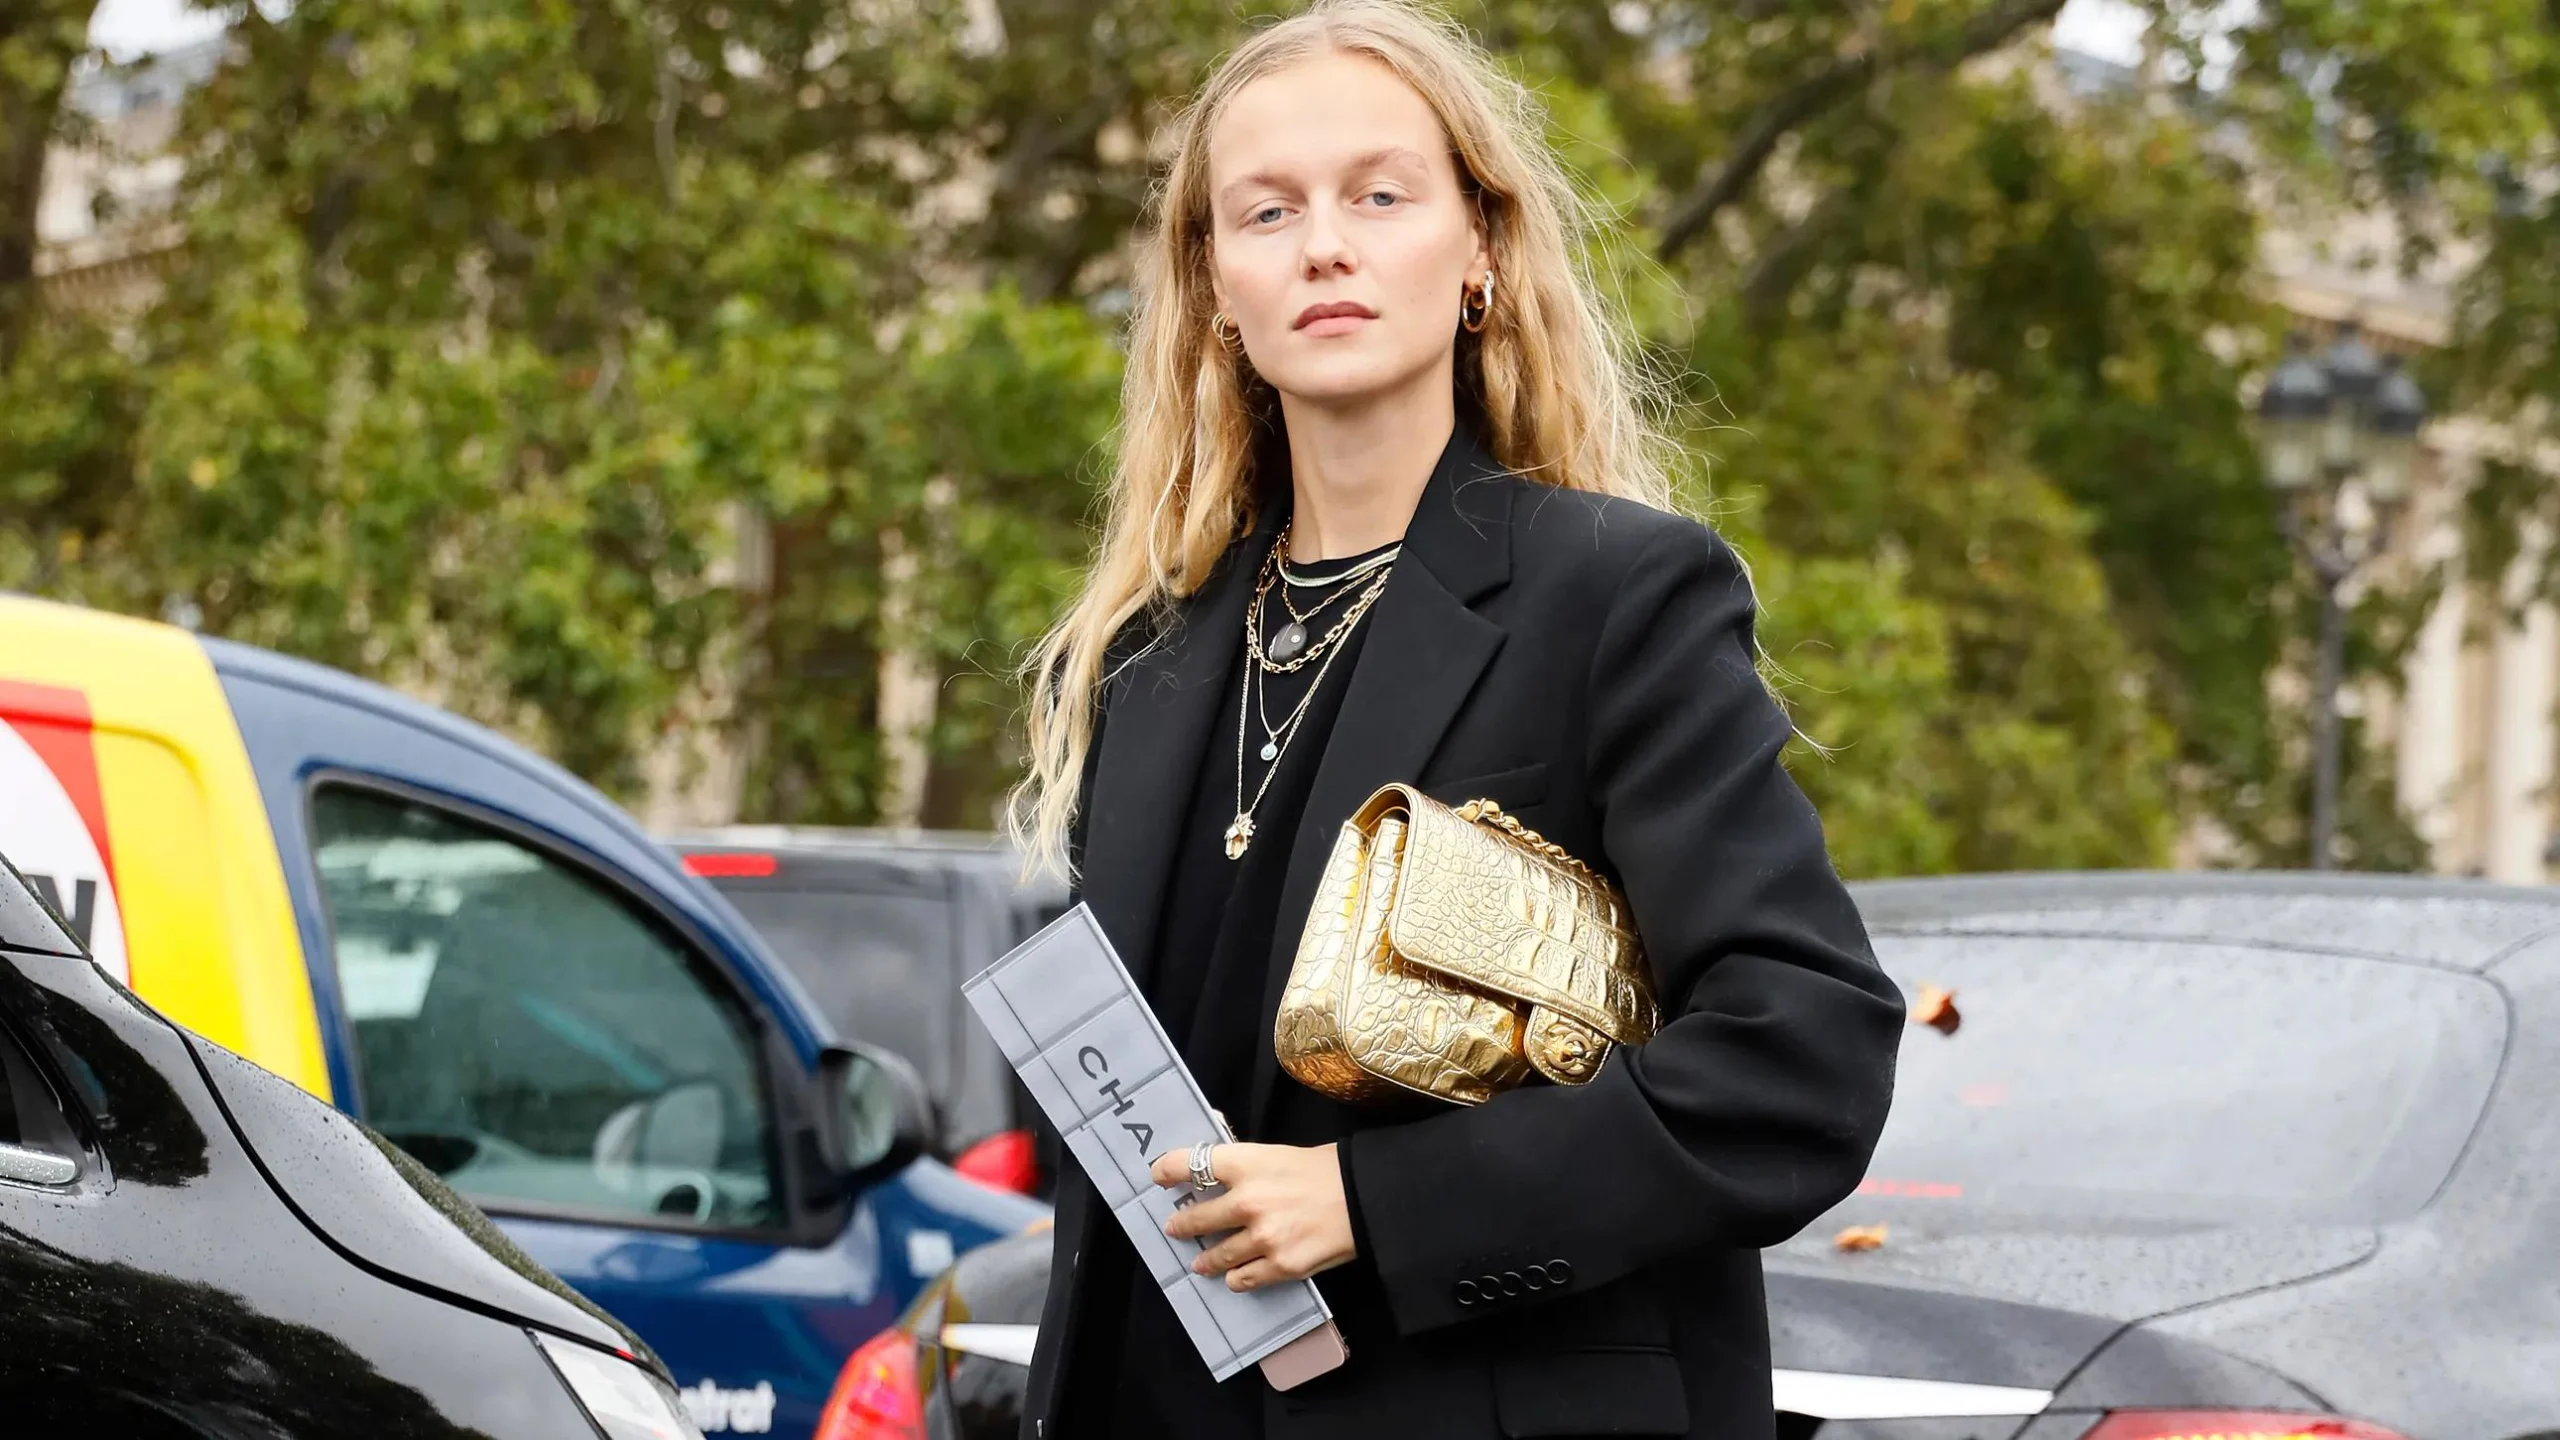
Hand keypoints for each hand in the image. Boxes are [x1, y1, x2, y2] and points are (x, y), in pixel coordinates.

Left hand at [1148, 1142, 1354, 1291]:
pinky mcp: (1280, 1266)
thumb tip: (1226, 1178)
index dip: (1167, 1170)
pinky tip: (1234, 1277)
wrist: (1366, 1198)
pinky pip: (1244, 1279)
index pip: (1191, 1163)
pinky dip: (1236, 1278)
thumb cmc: (1327, 1168)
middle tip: (1175, 1229)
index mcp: (1246, 1164)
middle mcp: (1247, 1201)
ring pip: (1216, 1256)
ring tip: (1201, 1263)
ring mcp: (1262, 1238)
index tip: (1158, 1177)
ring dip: (1206, 1259)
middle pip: (1197, 1218)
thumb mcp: (1280, 1155)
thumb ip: (1249, 1168)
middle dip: (1182, 1225)